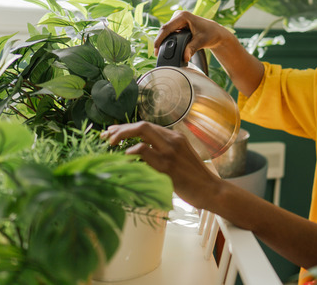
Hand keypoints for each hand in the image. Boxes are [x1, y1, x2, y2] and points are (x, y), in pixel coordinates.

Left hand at [101, 121, 221, 209]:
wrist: (210, 189)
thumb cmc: (193, 179)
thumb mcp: (179, 159)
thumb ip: (163, 152)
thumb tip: (138, 154)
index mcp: (175, 137)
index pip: (147, 126)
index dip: (127, 128)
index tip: (112, 133)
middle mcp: (173, 140)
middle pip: (142, 125)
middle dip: (121, 129)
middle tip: (106, 137)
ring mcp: (170, 151)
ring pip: (142, 132)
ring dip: (122, 136)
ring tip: (110, 145)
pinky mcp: (167, 165)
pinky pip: (144, 151)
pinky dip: (131, 152)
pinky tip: (125, 157)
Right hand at [154, 11, 229, 62]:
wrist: (216, 32)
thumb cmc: (211, 34)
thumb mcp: (201, 42)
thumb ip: (192, 49)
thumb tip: (185, 57)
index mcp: (183, 16)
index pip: (166, 28)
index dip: (159, 40)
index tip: (156, 50)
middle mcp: (178, 15)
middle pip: (164, 30)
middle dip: (160, 42)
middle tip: (158, 55)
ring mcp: (177, 19)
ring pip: (166, 32)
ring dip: (163, 42)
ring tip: (160, 53)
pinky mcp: (177, 24)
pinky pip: (169, 33)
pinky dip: (167, 41)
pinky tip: (166, 49)